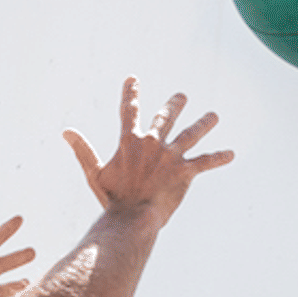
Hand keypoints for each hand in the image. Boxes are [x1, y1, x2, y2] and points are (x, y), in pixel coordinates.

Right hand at [64, 78, 233, 223]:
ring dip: (204, 123)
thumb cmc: (112, 199)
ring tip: (213, 116)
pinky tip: (231, 154)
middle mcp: (152, 143)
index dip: (131, 93)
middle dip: (175, 105)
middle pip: (166, 117)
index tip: (133, 79)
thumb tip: (66, 131)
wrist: (132, 217)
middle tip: (181, 96)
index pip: (128, 110)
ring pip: (191, 134)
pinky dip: (219, 158)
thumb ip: (83, 150)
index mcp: (130, 141)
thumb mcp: (94, 173)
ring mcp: (170, 156)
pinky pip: (205, 162)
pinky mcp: (184, 172)